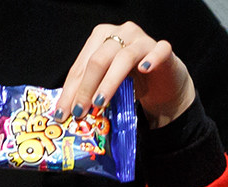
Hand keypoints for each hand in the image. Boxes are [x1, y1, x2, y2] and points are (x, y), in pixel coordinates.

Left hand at [56, 23, 195, 129]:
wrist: (164, 81)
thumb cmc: (134, 81)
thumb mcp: (108, 84)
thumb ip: (92, 90)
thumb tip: (69, 111)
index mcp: (101, 36)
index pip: (82, 65)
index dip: (71, 89)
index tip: (64, 112)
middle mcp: (120, 33)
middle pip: (98, 60)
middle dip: (86, 88)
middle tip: (80, 111)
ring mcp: (142, 39)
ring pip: (123, 58)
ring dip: (109, 82)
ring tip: (100, 102)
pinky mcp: (163, 49)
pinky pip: (159, 51)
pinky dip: (151, 59)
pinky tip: (144, 69)